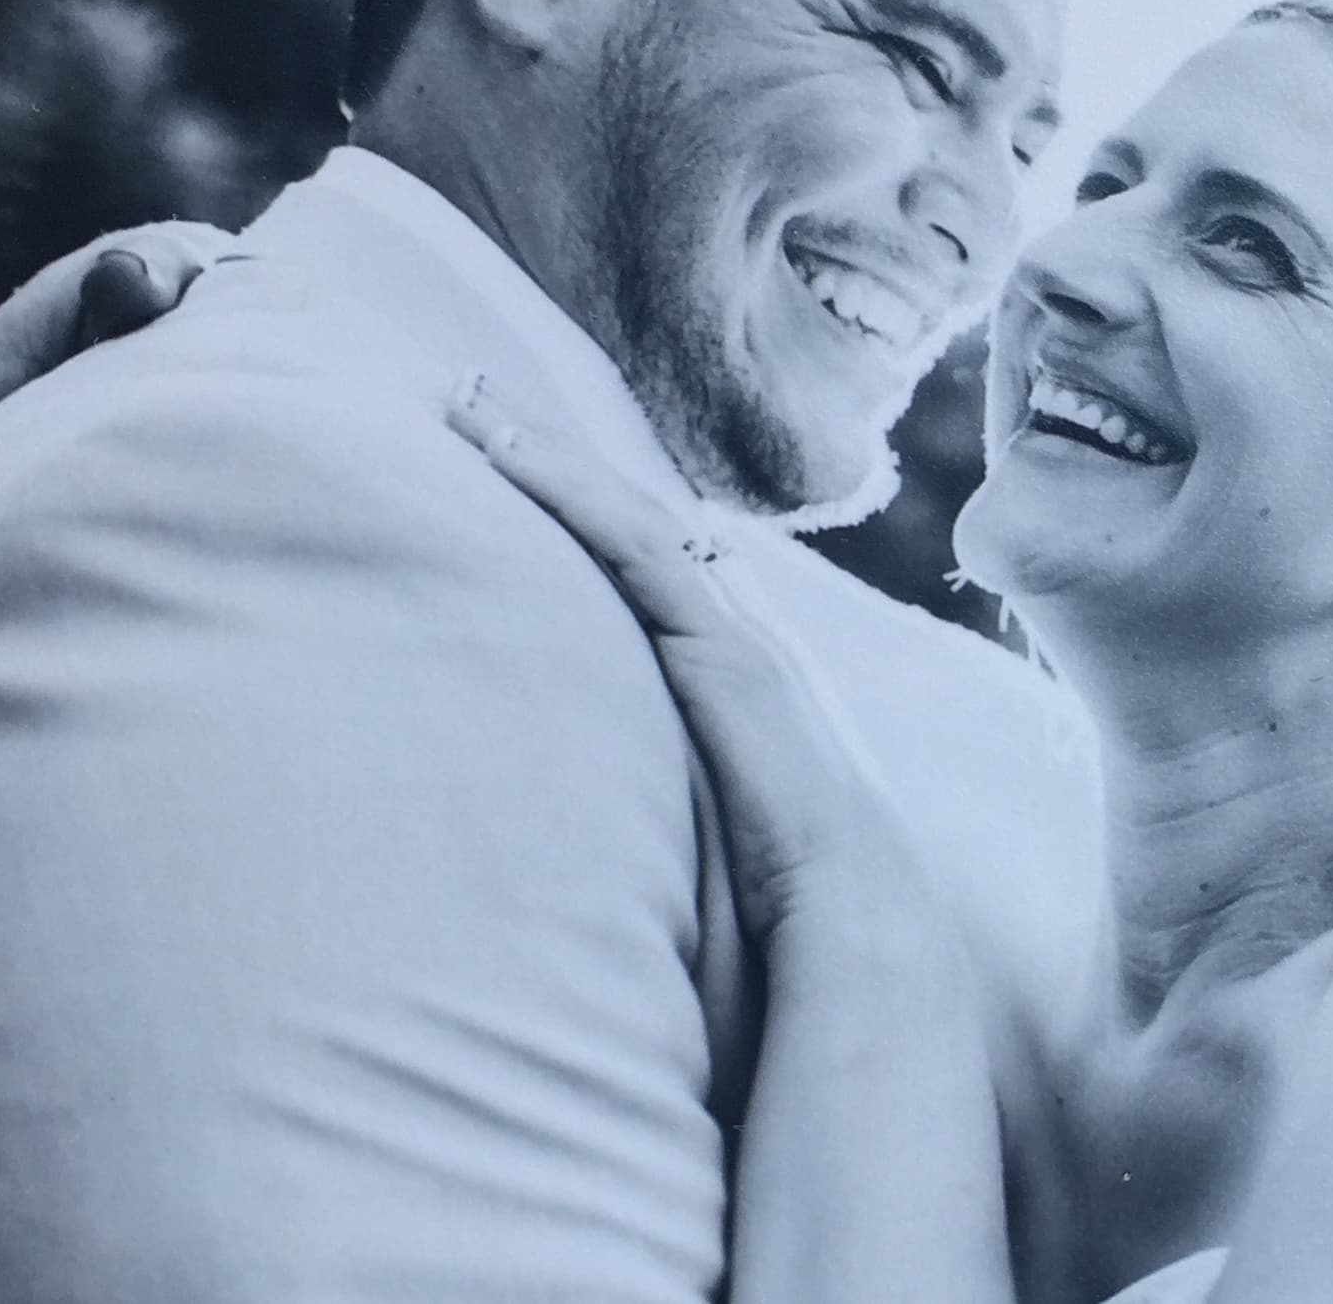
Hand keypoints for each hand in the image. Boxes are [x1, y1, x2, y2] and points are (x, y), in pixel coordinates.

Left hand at [446, 377, 907, 940]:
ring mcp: (730, 640)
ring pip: (626, 519)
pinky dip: (572, 494)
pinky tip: (510, 453)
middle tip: (467, 397)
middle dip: (551, 457)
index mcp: (726, 681)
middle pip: (629, 524)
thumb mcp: (698, 847)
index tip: (506, 463)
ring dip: (546, 457)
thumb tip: (560, 855)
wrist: (865, 936)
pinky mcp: (720, 653)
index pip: (641, 570)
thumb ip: (643, 819)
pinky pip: (635, 551)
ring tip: (467, 403)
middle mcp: (731, 642)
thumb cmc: (784, 919)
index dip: (576, 508)